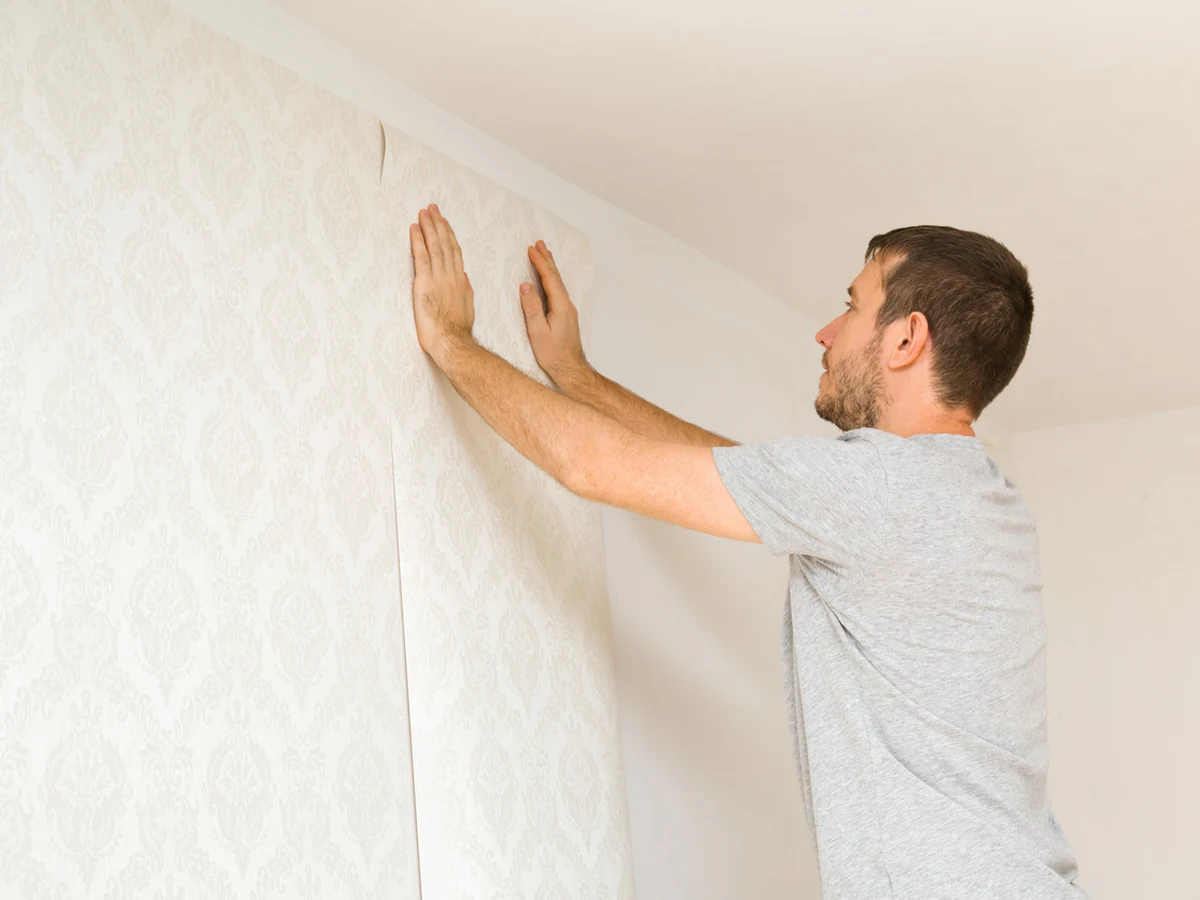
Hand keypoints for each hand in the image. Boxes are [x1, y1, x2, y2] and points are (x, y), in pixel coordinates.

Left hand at [410, 204, 474, 362]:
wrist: (452, 342)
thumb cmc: (457, 331)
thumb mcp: (468, 308)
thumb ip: (466, 291)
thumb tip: (465, 278)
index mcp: (460, 282)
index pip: (455, 252)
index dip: (449, 235)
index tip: (445, 223)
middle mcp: (451, 275)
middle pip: (445, 244)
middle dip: (439, 224)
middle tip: (432, 209)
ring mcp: (438, 278)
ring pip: (435, 246)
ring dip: (429, 227)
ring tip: (424, 213)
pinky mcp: (424, 283)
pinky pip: (421, 256)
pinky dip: (418, 241)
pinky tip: (414, 229)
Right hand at [521, 240, 589, 384]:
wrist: (570, 369)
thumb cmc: (553, 355)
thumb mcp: (537, 332)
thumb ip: (531, 308)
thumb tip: (525, 286)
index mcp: (560, 306)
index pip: (549, 278)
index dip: (540, 262)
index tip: (531, 249)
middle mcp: (567, 305)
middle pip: (556, 277)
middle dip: (547, 259)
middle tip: (539, 244)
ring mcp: (568, 310)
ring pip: (558, 283)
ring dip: (550, 268)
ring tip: (544, 255)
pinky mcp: (566, 316)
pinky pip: (558, 291)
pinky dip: (552, 280)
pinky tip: (549, 280)